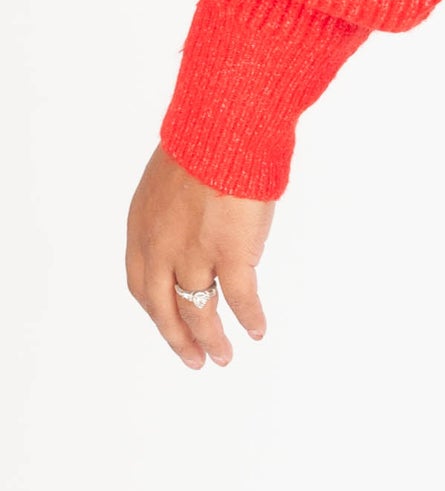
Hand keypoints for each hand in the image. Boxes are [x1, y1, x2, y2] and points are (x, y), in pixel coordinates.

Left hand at [125, 148, 275, 369]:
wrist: (224, 130)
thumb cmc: (205, 143)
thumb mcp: (170, 181)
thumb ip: (175, 214)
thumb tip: (199, 230)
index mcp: (143, 228)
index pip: (142, 284)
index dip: (157, 312)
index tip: (172, 328)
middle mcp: (161, 247)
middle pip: (163, 308)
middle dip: (179, 339)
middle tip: (195, 360)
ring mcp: (193, 253)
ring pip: (198, 311)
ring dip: (211, 339)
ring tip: (224, 356)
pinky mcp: (229, 253)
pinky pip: (238, 298)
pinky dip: (248, 318)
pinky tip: (257, 331)